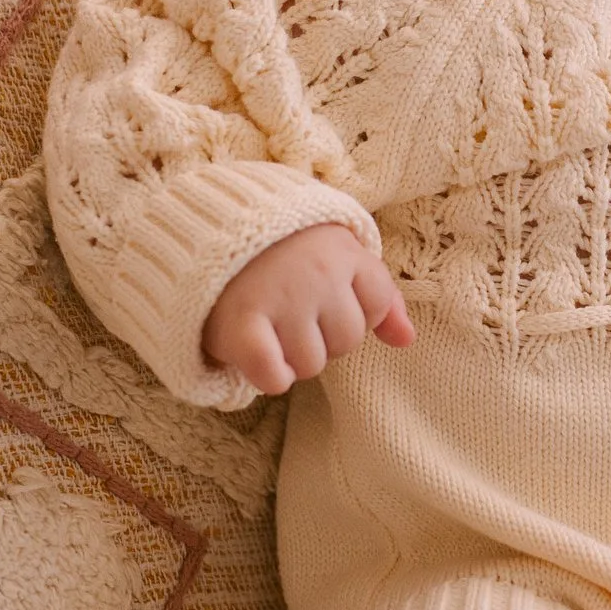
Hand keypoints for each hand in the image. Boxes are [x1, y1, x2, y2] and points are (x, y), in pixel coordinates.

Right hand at [203, 223, 414, 394]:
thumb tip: (407, 340)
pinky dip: (268, 376)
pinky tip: (258, 354)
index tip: (323, 295)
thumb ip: (378, 296)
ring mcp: (281, 298)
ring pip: (312, 365)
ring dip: (291, 357)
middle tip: (289, 312)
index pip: (376, 307)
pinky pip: (275, 378)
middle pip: (346, 342)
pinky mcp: (243, 324)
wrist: (203, 231)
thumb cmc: (280, 251)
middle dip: (321, 336)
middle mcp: (317, 273)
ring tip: (270, 327)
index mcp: (342, 251)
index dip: (351, 310)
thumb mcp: (336, 256)